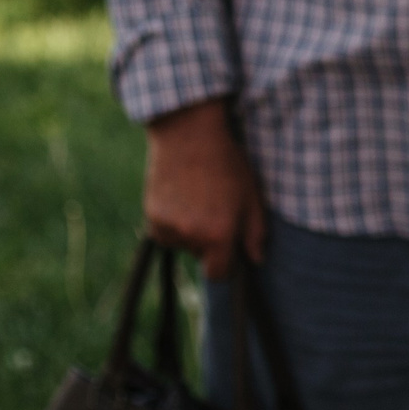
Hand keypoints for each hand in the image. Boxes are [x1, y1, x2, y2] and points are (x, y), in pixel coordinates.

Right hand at [144, 99, 267, 278]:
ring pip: (181, 243)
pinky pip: (163, 232)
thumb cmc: (227, 164)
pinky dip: (171, 222)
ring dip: (189, 231)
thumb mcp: (251, 195)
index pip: (219, 274)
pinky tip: (180, 197)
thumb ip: (255, 232)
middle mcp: (191, 236)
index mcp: (220, 235)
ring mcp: (168, 228)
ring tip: (198, 197)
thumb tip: (256, 260)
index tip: (229, 248)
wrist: (189, 135)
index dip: (225, 263)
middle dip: (209, 241)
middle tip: (214, 208)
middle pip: (200, 255)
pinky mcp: (152, 217)